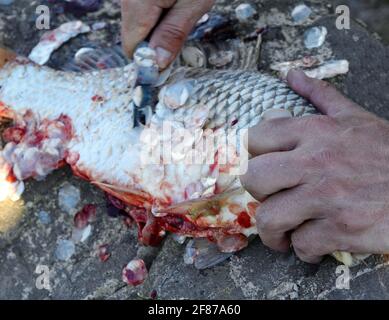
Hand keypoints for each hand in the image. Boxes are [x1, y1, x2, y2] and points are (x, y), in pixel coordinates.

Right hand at [121, 0, 213, 68]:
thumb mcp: (193, 3)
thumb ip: (173, 33)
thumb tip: (158, 63)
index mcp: (137, 4)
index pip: (132, 48)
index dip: (150, 61)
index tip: (169, 65)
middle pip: (132, 37)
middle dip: (154, 43)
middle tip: (180, 32)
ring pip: (136, 25)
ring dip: (156, 29)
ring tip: (180, 11)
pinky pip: (141, 11)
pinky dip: (156, 15)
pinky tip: (173, 4)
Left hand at [241, 69, 388, 262]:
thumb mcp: (356, 118)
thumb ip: (320, 96)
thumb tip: (291, 75)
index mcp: (315, 131)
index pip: (255, 138)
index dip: (251, 156)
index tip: (260, 167)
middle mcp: (315, 161)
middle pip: (252, 178)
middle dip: (256, 194)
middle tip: (270, 199)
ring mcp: (327, 197)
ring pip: (269, 218)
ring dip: (273, 232)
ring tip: (282, 233)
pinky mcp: (341, 229)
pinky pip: (301, 245)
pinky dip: (304, 250)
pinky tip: (312, 243)